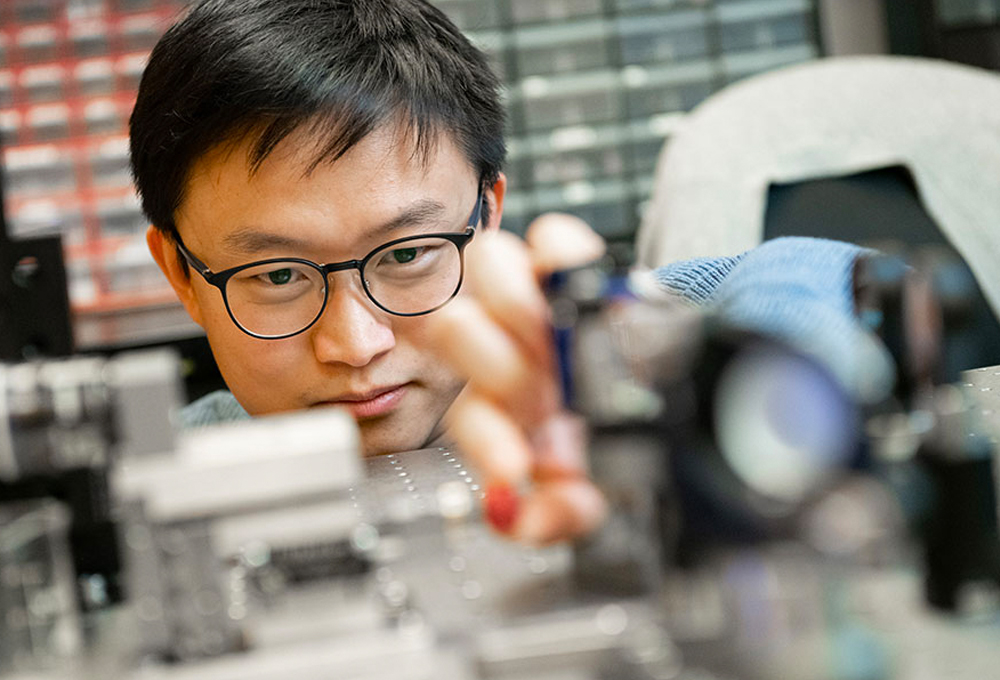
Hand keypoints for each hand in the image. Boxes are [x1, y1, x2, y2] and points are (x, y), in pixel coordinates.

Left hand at [426, 214, 608, 543]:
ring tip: (552, 328)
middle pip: (456, 327)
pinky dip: (562, 249)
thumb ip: (555, 515)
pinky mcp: (570, 267)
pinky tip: (579, 278)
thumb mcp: (589, 491)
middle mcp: (507, 350)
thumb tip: (515, 519)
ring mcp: (533, 301)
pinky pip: (553, 237)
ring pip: (486, 265)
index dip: (489, 441)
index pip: (472, 417)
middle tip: (541, 390)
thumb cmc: (613, 435)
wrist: (655, 387)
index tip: (518, 468)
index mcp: (508, 409)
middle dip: (498, 364)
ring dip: (514, 299)